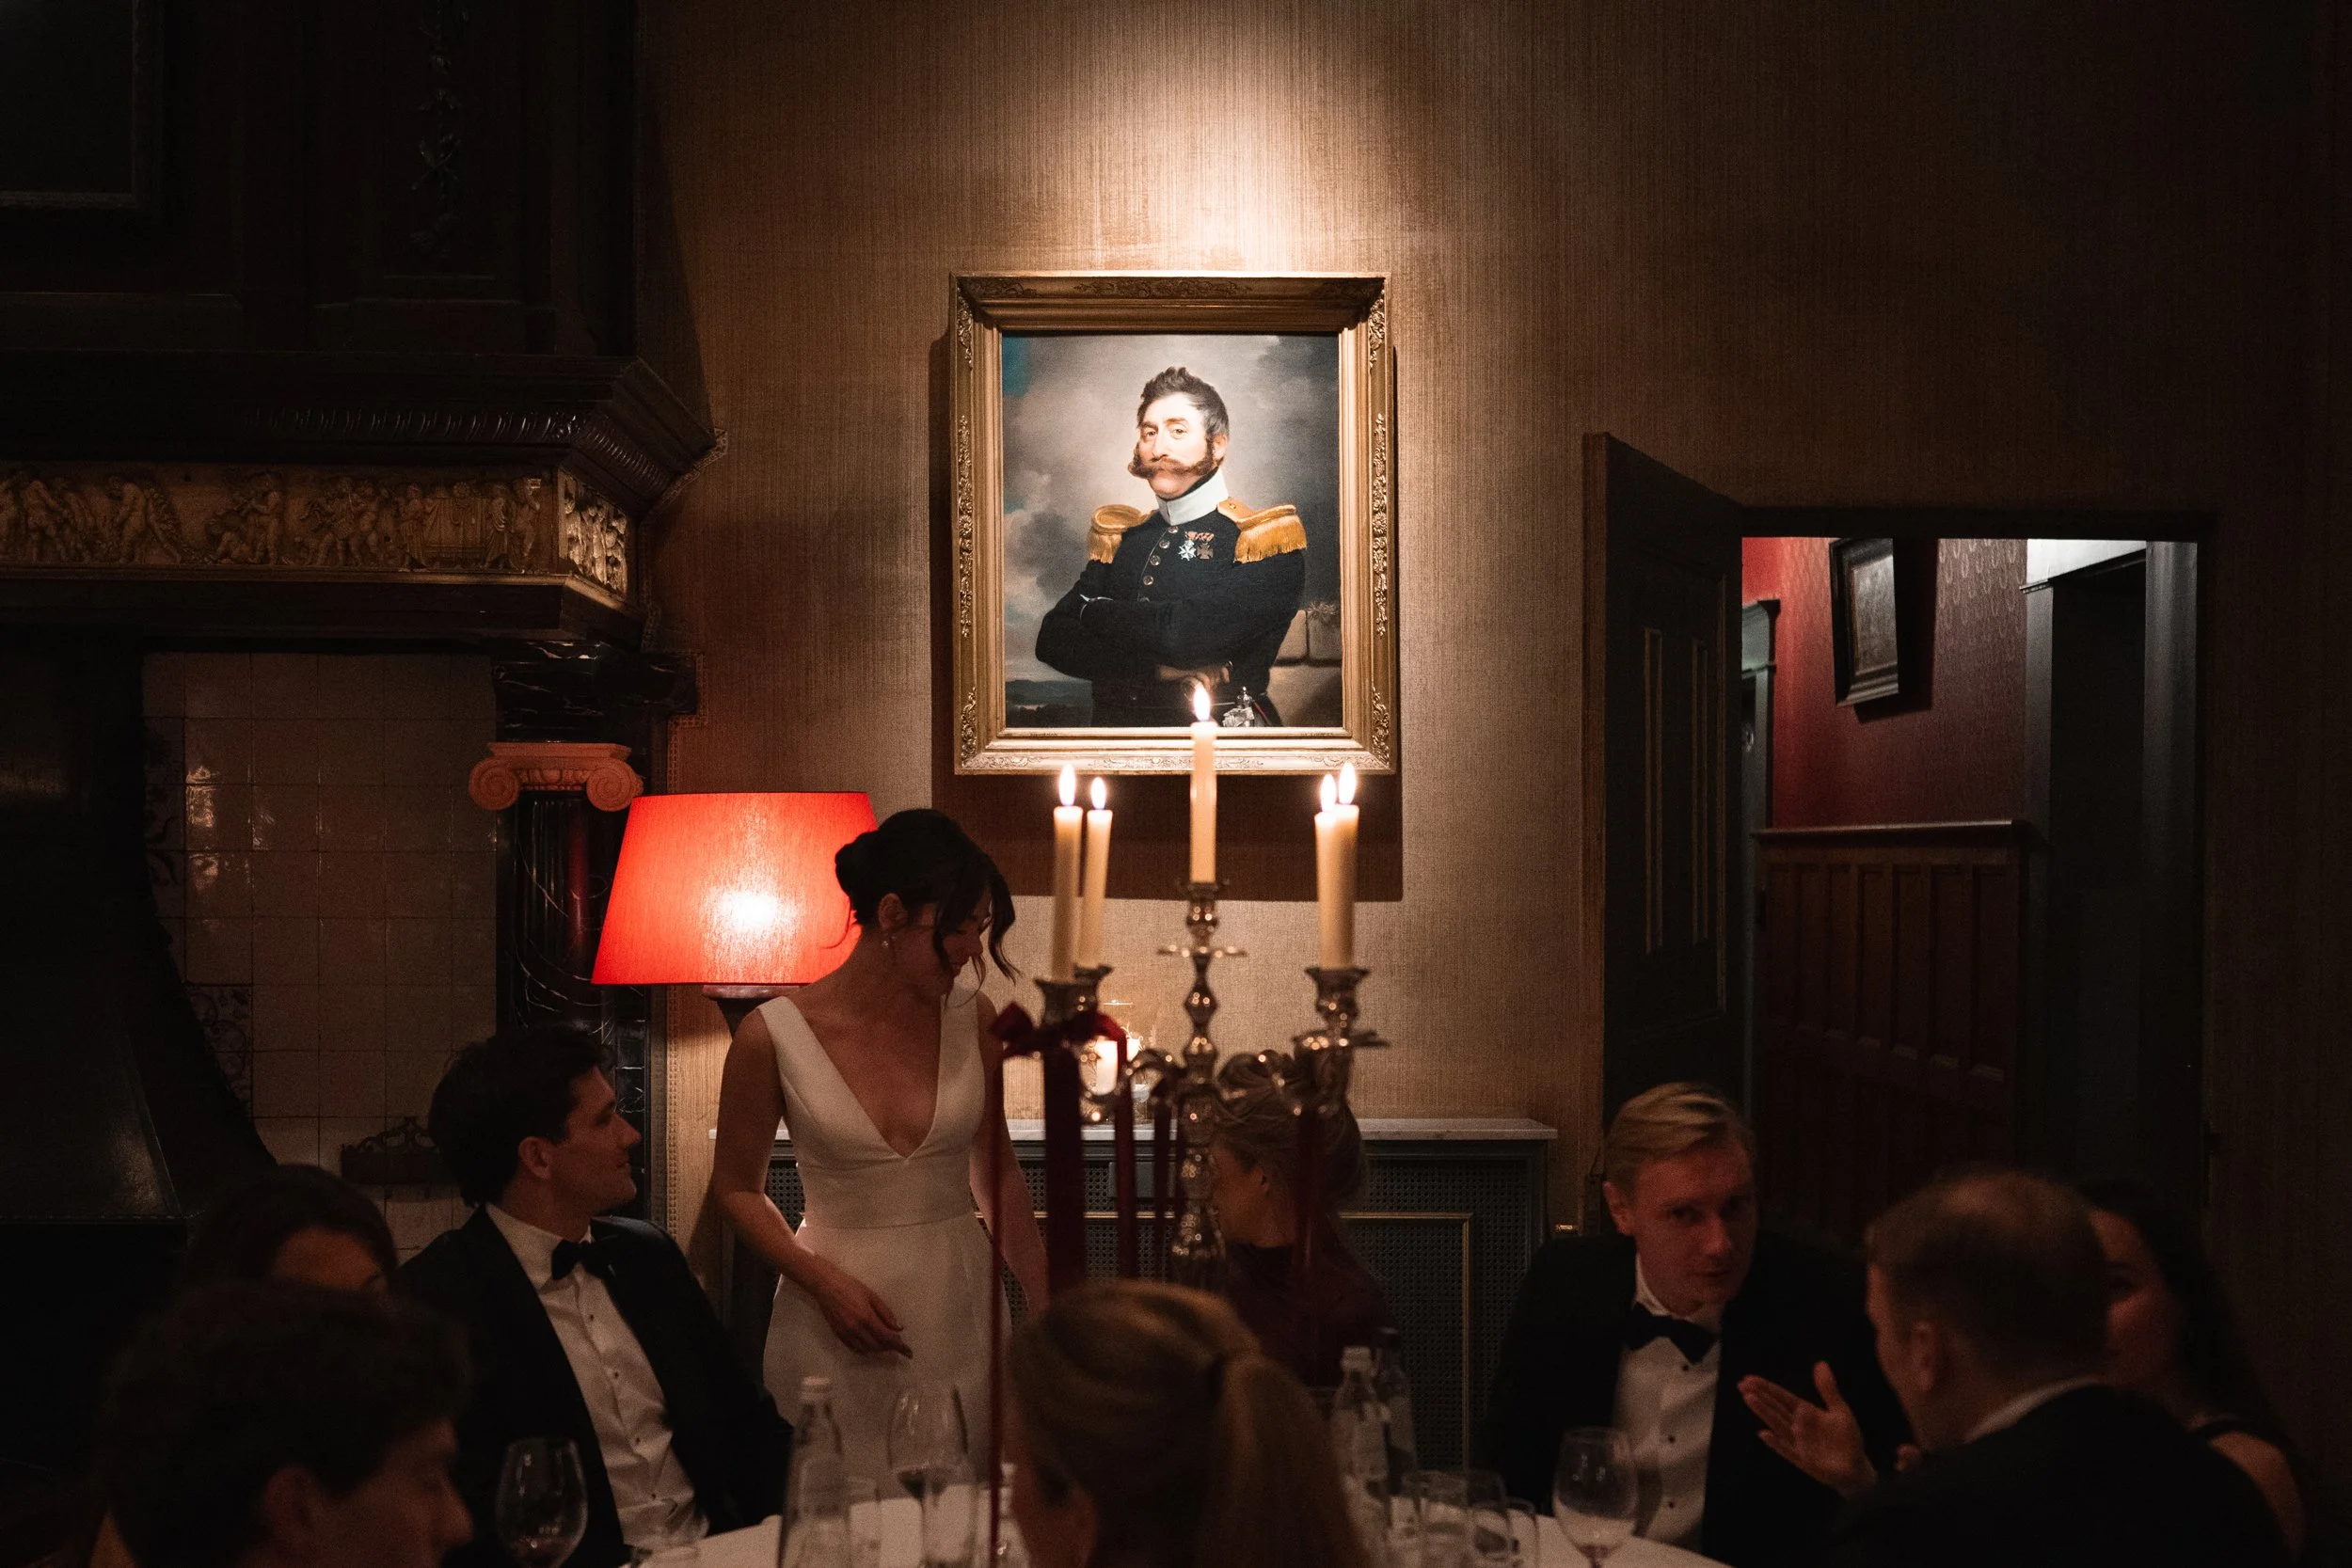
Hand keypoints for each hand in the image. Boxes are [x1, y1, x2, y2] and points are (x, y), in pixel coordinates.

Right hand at [804, 1258, 910, 1356]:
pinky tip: (870, 1344)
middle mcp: (856, 1329)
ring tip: (885, 1343)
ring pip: (866, 1350)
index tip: (909, 1352)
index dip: (899, 1346)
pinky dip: (865, 1350)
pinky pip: (855, 1349)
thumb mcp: (872, 1296)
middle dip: (890, 1347)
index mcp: (866, 1318)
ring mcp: (846, 1334)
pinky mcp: (838, 1335)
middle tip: (898, 1343)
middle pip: (878, 1346)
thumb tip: (899, 1328)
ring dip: (878, 1349)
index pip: (887, 1337)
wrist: (826, 1286)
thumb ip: (886, 1313)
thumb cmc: (851, 1287)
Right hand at [1738, 1363, 1877, 1497]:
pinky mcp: (1803, 1460)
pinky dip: (1776, 1443)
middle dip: (1760, 1396)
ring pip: (1777, 1425)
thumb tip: (1820, 1363)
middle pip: (1775, 1408)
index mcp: (1805, 1412)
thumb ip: (1828, 1389)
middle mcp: (1797, 1426)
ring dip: (1764, 1412)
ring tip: (1748, 1398)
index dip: (1766, 1388)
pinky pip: (1787, 1450)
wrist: (1856, 1468)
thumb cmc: (1847, 1439)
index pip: (1782, 1397)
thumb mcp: (1840, 1410)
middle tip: (1742, 1385)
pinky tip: (1763, 1434)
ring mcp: (1798, 1443)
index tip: (1749, 1378)